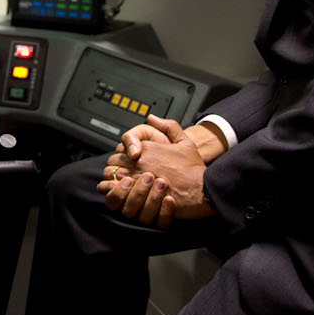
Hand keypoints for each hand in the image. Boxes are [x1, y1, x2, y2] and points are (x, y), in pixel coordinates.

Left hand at [98, 116, 213, 226]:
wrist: (203, 190)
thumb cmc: (194, 169)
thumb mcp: (185, 142)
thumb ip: (168, 126)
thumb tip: (152, 117)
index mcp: (146, 148)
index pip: (119, 151)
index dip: (122, 159)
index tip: (127, 166)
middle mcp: (139, 161)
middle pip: (112, 163)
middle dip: (115, 170)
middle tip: (123, 178)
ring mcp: (137, 177)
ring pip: (110, 177)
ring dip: (113, 182)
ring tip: (121, 188)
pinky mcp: (138, 195)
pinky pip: (115, 192)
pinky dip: (114, 194)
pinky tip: (121, 197)